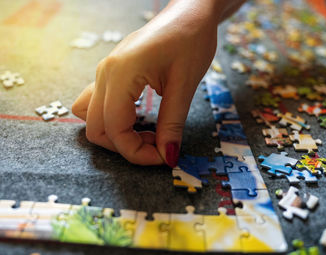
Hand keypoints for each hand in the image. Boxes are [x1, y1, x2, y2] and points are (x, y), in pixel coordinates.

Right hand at [72, 0, 218, 165]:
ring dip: (117, 133)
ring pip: (94, 117)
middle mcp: (105, 73)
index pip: (114, 130)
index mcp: (120, 74)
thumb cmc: (191, 39)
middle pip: (96, 128)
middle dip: (126, 146)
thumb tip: (167, 156)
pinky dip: (117, 119)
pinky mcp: (112, 72)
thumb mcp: (185, 85)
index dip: (137, 152)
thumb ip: (172, 124)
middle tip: (158, 145)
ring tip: (149, 131)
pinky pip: (101, 104)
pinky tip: (141, 117)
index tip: (163, 157)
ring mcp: (105, 72)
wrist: (191, 12)